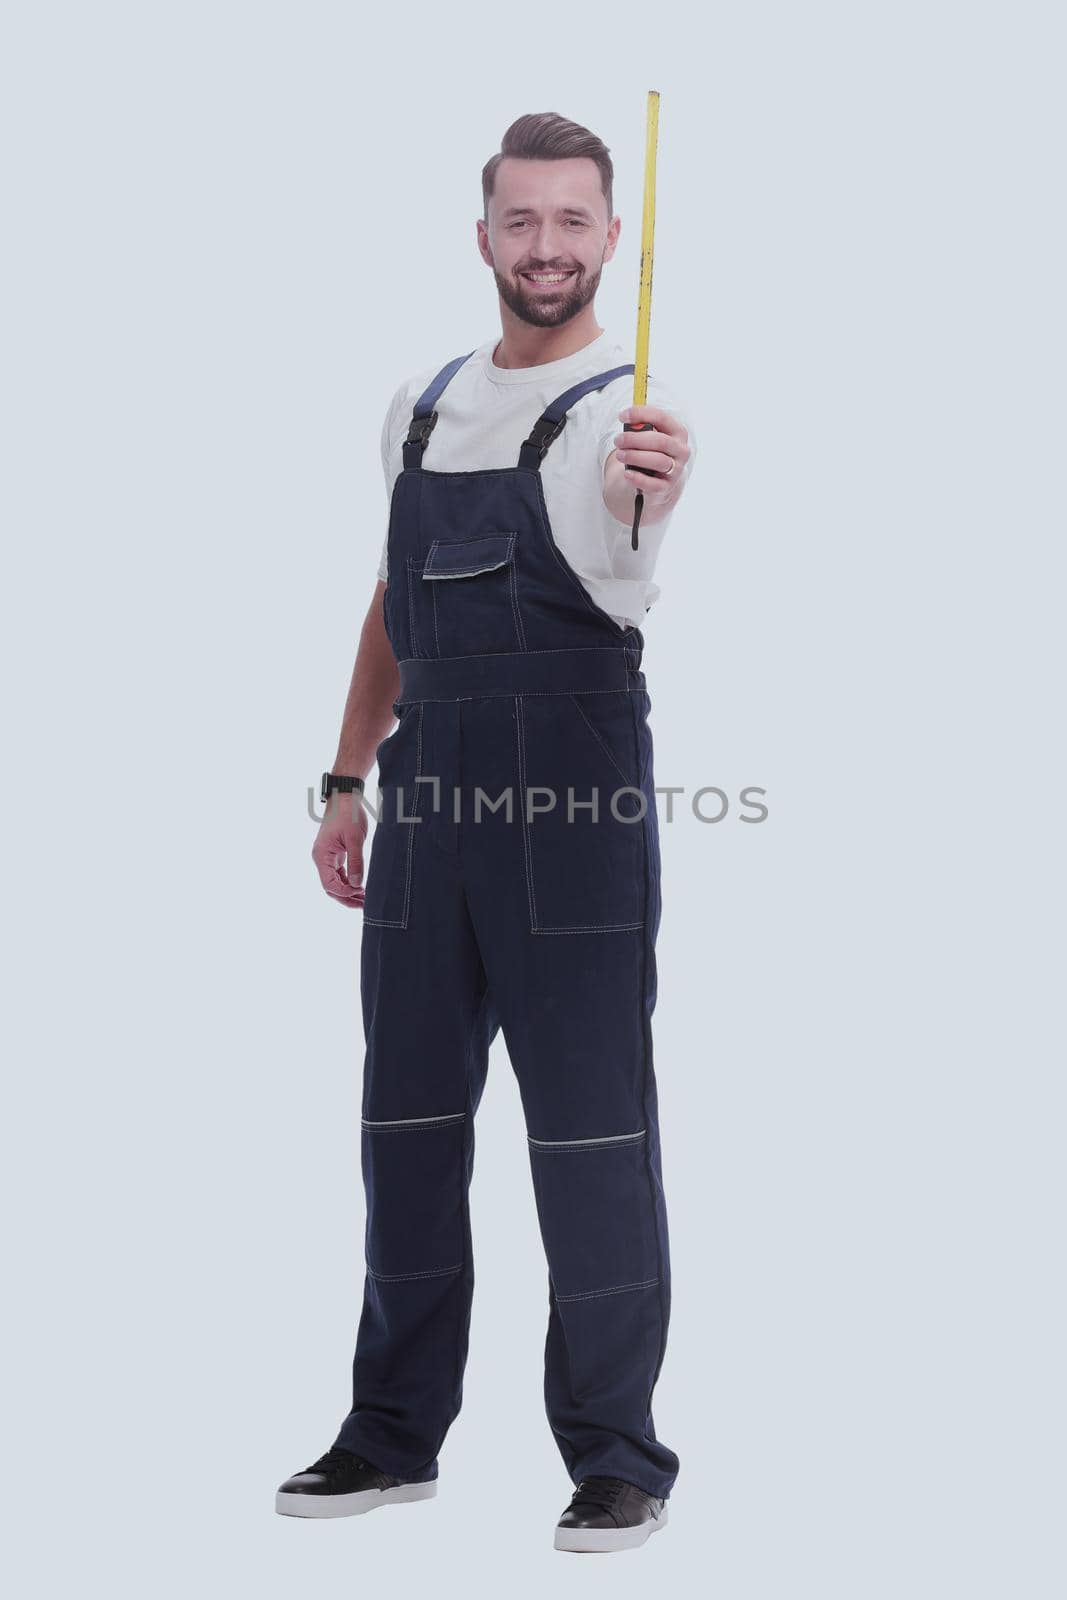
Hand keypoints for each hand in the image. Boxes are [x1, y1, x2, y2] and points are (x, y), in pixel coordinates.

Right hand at [312, 790, 367, 908]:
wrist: (344, 797)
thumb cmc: (348, 814)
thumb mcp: (355, 839)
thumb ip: (356, 862)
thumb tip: (357, 885)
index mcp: (322, 856)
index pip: (329, 884)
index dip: (344, 892)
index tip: (360, 892)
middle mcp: (321, 859)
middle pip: (330, 887)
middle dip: (346, 898)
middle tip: (364, 906)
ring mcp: (327, 857)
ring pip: (335, 882)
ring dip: (349, 892)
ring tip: (365, 900)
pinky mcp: (334, 855)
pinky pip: (339, 874)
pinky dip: (349, 882)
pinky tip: (361, 887)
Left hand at [613, 405, 689, 508]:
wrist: (656, 479)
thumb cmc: (650, 451)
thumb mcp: (647, 437)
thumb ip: (640, 428)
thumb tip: (629, 422)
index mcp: (678, 432)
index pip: (661, 418)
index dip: (641, 414)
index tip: (621, 416)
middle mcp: (681, 450)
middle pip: (660, 441)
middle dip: (635, 439)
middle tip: (617, 440)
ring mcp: (676, 470)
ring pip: (658, 461)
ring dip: (635, 456)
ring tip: (619, 455)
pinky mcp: (666, 487)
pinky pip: (654, 484)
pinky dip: (639, 478)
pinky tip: (627, 473)